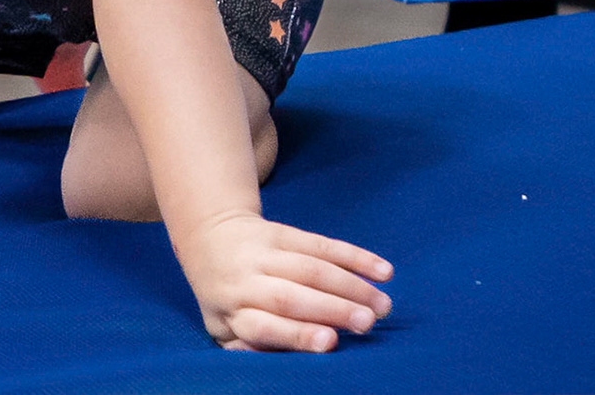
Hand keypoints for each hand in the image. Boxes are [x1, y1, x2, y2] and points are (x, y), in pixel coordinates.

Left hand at [174, 210, 392, 351]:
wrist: (211, 235)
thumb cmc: (225, 297)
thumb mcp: (221, 326)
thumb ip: (248, 346)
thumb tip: (282, 362)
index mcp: (231, 310)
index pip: (263, 325)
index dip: (296, 333)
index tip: (330, 342)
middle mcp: (245, 279)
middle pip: (290, 296)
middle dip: (332, 309)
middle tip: (367, 323)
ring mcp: (264, 252)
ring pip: (311, 268)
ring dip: (351, 286)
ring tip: (383, 307)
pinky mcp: (283, 231)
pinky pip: (323, 244)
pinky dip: (355, 257)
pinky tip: (383, 272)